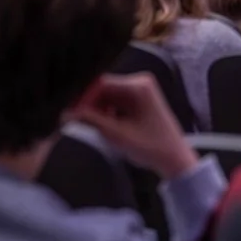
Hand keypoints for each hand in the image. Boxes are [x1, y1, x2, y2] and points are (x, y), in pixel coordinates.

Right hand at [70, 73, 198, 179]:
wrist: (174, 159)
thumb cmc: (151, 147)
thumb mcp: (117, 134)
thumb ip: (91, 121)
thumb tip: (66, 113)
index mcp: (138, 86)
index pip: (101, 84)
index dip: (83, 98)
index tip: (70, 113)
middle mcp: (139, 82)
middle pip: (104, 88)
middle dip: (89, 104)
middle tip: (75, 120)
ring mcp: (140, 90)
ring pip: (108, 95)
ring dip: (98, 109)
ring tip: (90, 126)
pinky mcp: (139, 99)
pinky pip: (116, 100)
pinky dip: (107, 112)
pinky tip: (105, 126)